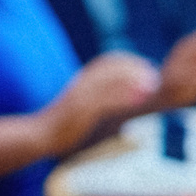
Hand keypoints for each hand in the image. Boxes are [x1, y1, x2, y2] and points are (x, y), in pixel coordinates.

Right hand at [44, 54, 160, 152]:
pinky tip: (139, 101)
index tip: (147, 65)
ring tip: (152, 84)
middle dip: (133, 68)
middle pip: (109, 67)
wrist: (40, 134)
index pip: (106, 62)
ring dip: (131, 81)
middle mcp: (81, 84)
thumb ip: (100, 97)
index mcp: (82, 81)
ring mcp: (80, 96)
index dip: (128, 61)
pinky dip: (122, 98)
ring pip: (108, 82)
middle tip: (154, 74)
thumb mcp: (83, 105)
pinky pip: (103, 101)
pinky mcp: (80, 111)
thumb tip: (124, 96)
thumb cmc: (65, 122)